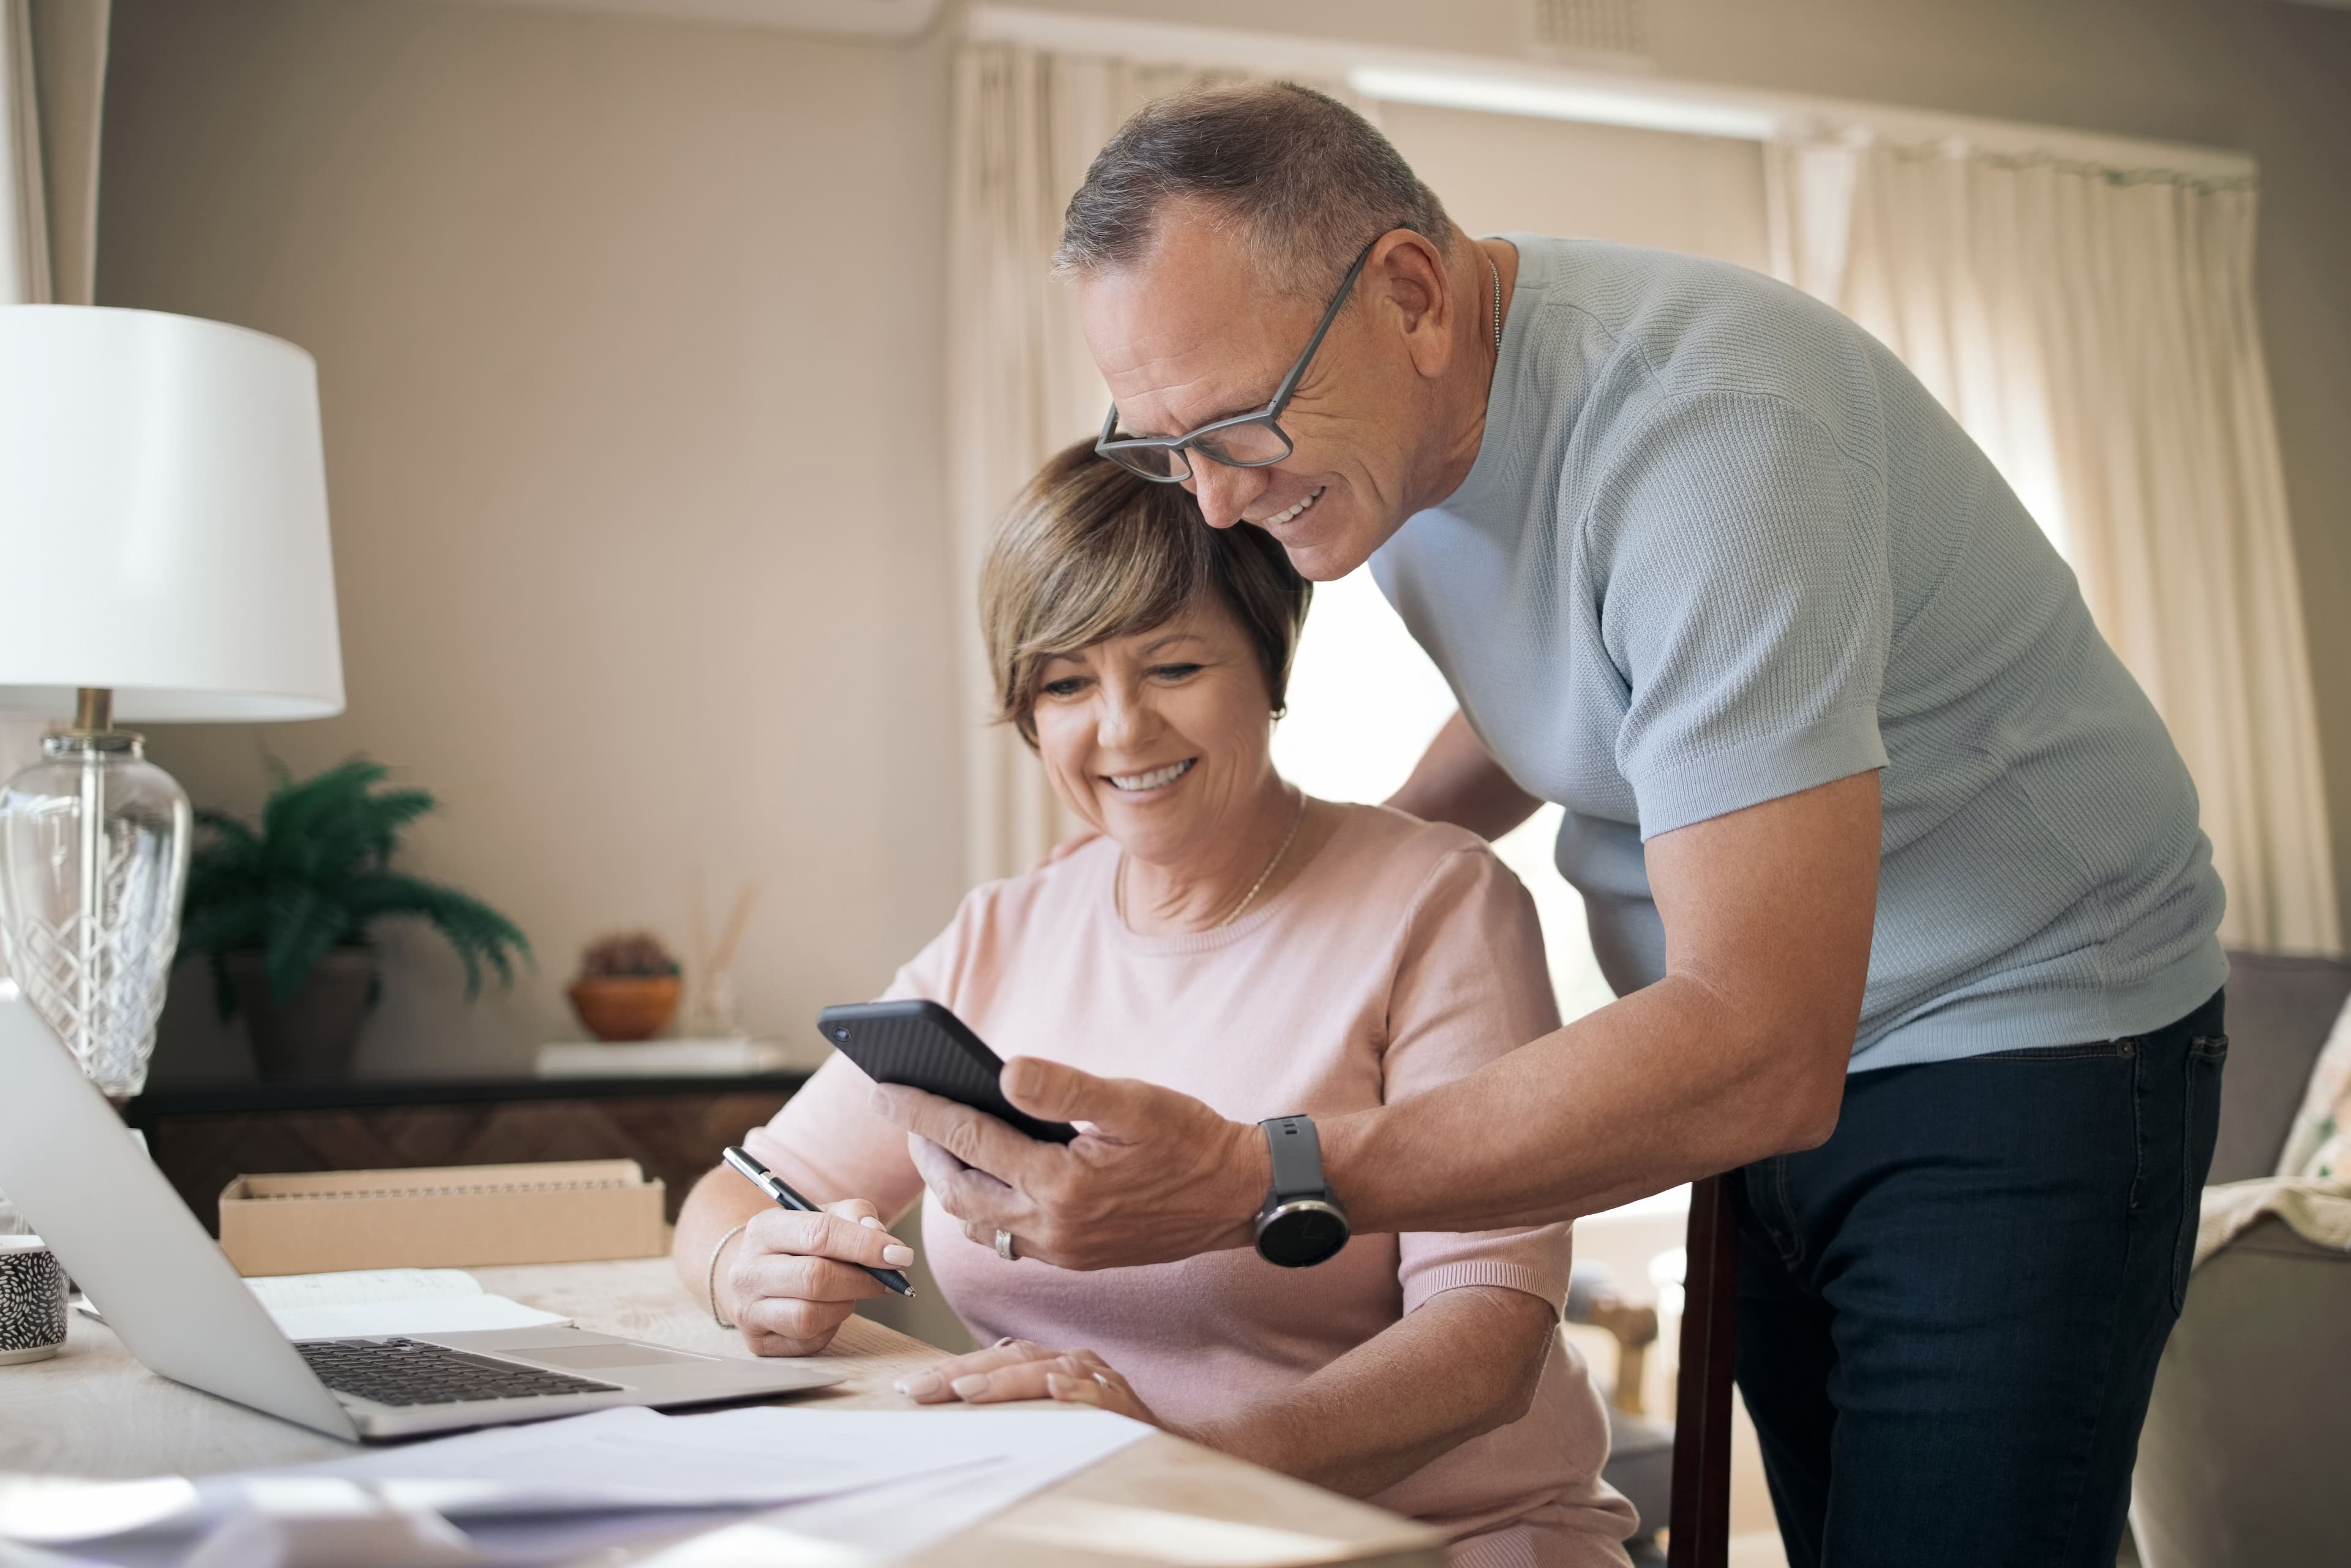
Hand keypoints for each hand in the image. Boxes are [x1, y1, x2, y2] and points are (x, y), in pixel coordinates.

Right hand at [718, 1192, 914, 1357]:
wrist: (756, 1274)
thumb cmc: (800, 1243)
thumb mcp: (824, 1214)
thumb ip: (856, 1215)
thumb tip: (882, 1240)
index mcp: (765, 1229)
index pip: (819, 1234)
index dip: (865, 1245)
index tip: (900, 1255)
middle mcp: (748, 1271)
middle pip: (816, 1278)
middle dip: (862, 1280)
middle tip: (885, 1280)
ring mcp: (748, 1311)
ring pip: (810, 1316)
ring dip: (845, 1306)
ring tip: (849, 1292)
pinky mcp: (758, 1343)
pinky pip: (808, 1341)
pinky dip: (830, 1328)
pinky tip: (828, 1311)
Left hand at [867, 1058, 1269, 1270]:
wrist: (1239, 1197)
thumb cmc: (1192, 1140)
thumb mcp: (1133, 1101)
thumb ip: (1065, 1088)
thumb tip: (1003, 1072)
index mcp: (1062, 1183)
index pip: (969, 1141)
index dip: (920, 1110)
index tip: (884, 1087)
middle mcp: (1053, 1227)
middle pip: (957, 1191)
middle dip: (925, 1152)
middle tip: (909, 1114)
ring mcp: (1062, 1251)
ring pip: (976, 1223)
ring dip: (950, 1185)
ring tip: (941, 1145)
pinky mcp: (1074, 1260)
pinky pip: (1006, 1239)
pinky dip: (982, 1209)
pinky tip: (989, 1180)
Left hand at [894, 1338, 1164, 1426]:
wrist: (1160, 1443)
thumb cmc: (1098, 1428)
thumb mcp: (1049, 1413)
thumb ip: (1014, 1401)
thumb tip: (957, 1398)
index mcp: (1049, 1361)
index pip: (992, 1358)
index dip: (951, 1369)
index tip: (910, 1388)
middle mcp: (1071, 1361)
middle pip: (1010, 1358)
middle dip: (961, 1372)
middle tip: (921, 1390)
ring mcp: (1097, 1378)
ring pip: (1046, 1370)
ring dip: (1006, 1381)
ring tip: (968, 1391)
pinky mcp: (1122, 1402)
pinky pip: (1096, 1394)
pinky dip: (1074, 1390)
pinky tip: (1054, 1390)